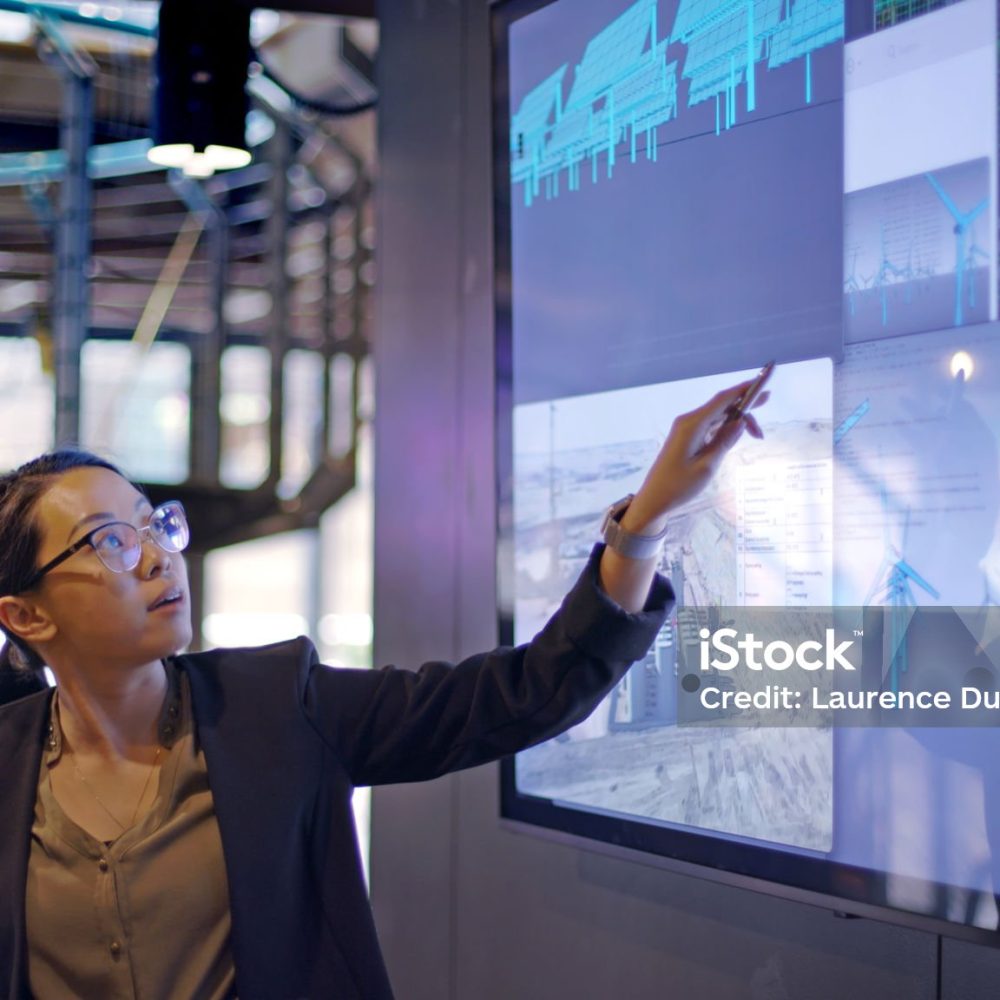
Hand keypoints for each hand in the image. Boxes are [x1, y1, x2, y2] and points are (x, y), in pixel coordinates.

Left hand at [622, 379, 768, 532]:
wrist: (655, 498)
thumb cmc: (679, 486)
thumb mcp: (707, 466)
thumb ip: (725, 442)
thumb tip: (740, 422)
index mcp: (692, 425)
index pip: (722, 400)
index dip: (743, 389)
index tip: (762, 383)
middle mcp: (688, 421)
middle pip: (721, 405)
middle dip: (744, 404)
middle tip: (768, 399)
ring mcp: (687, 429)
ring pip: (718, 416)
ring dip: (737, 421)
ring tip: (757, 435)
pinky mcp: (687, 437)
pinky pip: (710, 426)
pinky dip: (726, 428)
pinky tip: (738, 436)